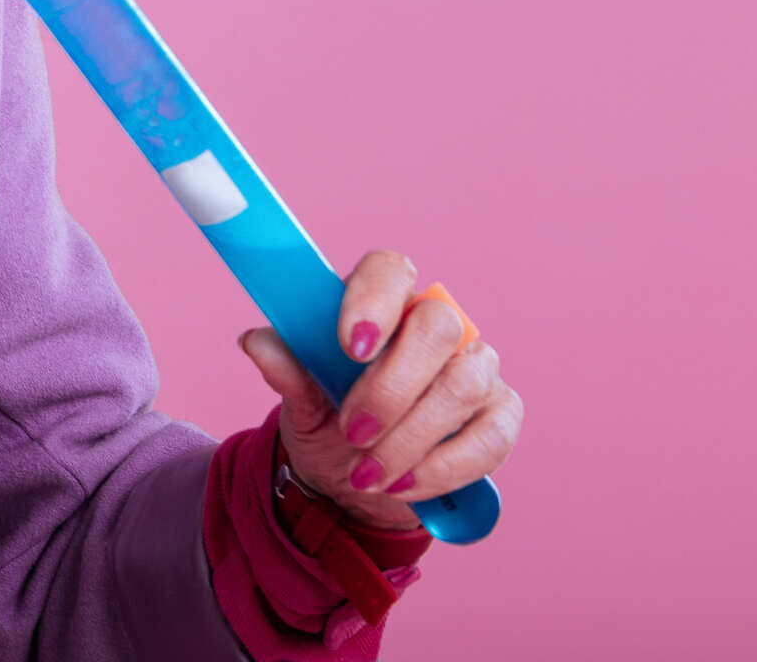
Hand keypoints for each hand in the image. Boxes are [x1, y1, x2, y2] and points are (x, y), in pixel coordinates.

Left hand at [239, 250, 523, 533]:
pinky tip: (403, 485)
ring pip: (462, 386)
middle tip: (352, 431)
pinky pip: (489, 438)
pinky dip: (443, 467)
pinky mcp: (500, 417)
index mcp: (382, 302)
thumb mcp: (300, 400)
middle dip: (392, 388)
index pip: (390, 272)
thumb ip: (287, 369)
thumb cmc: (328, 418)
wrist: (356, 478)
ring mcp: (476, 369)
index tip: (350, 346)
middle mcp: (437, 326)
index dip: (374, 301)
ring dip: (409, 438)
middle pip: (437, 328)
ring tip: (365, 473)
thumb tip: (255, 342)